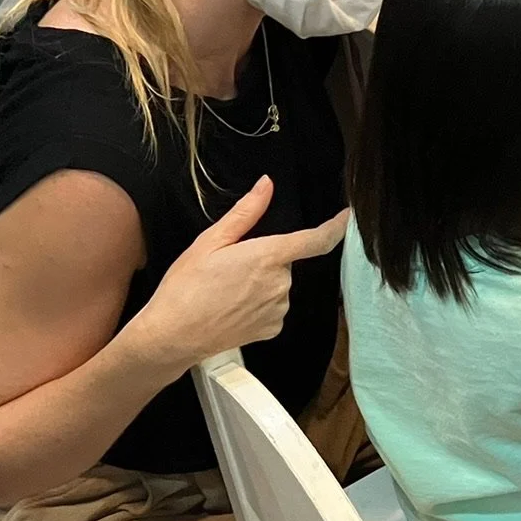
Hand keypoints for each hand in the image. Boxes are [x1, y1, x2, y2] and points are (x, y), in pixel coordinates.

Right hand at [126, 177, 347, 370]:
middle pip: (284, 263)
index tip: (346, 217)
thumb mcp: (210, 242)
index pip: (315, 240)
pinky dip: (258, 304)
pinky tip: (232, 307)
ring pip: (278, 285)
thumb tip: (267, 185)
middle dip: (264, 260)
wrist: (174, 335)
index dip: (335, 227)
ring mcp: (279, 309)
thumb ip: (245, 213)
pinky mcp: (273, 328)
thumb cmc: (186, 286)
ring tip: (225, 290)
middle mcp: (281, 284)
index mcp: (268, 257)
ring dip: (260, 283)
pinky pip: (273, 307)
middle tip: (229, 267)